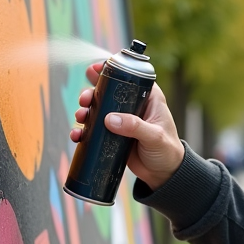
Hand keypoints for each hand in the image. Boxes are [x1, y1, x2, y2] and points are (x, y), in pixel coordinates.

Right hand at [69, 61, 184, 190]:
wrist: (163, 174)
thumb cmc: (167, 151)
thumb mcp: (154, 137)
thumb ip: (134, 127)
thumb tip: (109, 119)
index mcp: (148, 98)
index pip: (129, 77)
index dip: (110, 70)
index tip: (94, 69)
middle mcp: (132, 106)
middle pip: (107, 91)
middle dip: (91, 92)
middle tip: (84, 100)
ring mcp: (121, 120)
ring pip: (97, 109)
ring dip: (84, 111)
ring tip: (80, 117)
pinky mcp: (112, 135)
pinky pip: (94, 130)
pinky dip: (83, 130)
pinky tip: (77, 135)